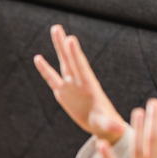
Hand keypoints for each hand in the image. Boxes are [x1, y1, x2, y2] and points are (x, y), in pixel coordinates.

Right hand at [34, 24, 125, 144]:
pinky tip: (38, 58)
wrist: (100, 124)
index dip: (76, 55)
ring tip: (55, 29)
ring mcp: (71, 85)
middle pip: (71, 60)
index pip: (81, 68)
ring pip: (63, 63)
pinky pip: (52, 79)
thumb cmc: (106, 123)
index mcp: (90, 87)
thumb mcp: (107, 124)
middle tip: (57, 27)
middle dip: (64, 45)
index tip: (71, 39)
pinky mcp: (63, 93)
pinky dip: (45, 69)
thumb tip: (119, 129)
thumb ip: (111, 124)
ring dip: (58, 47)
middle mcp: (79, 82)